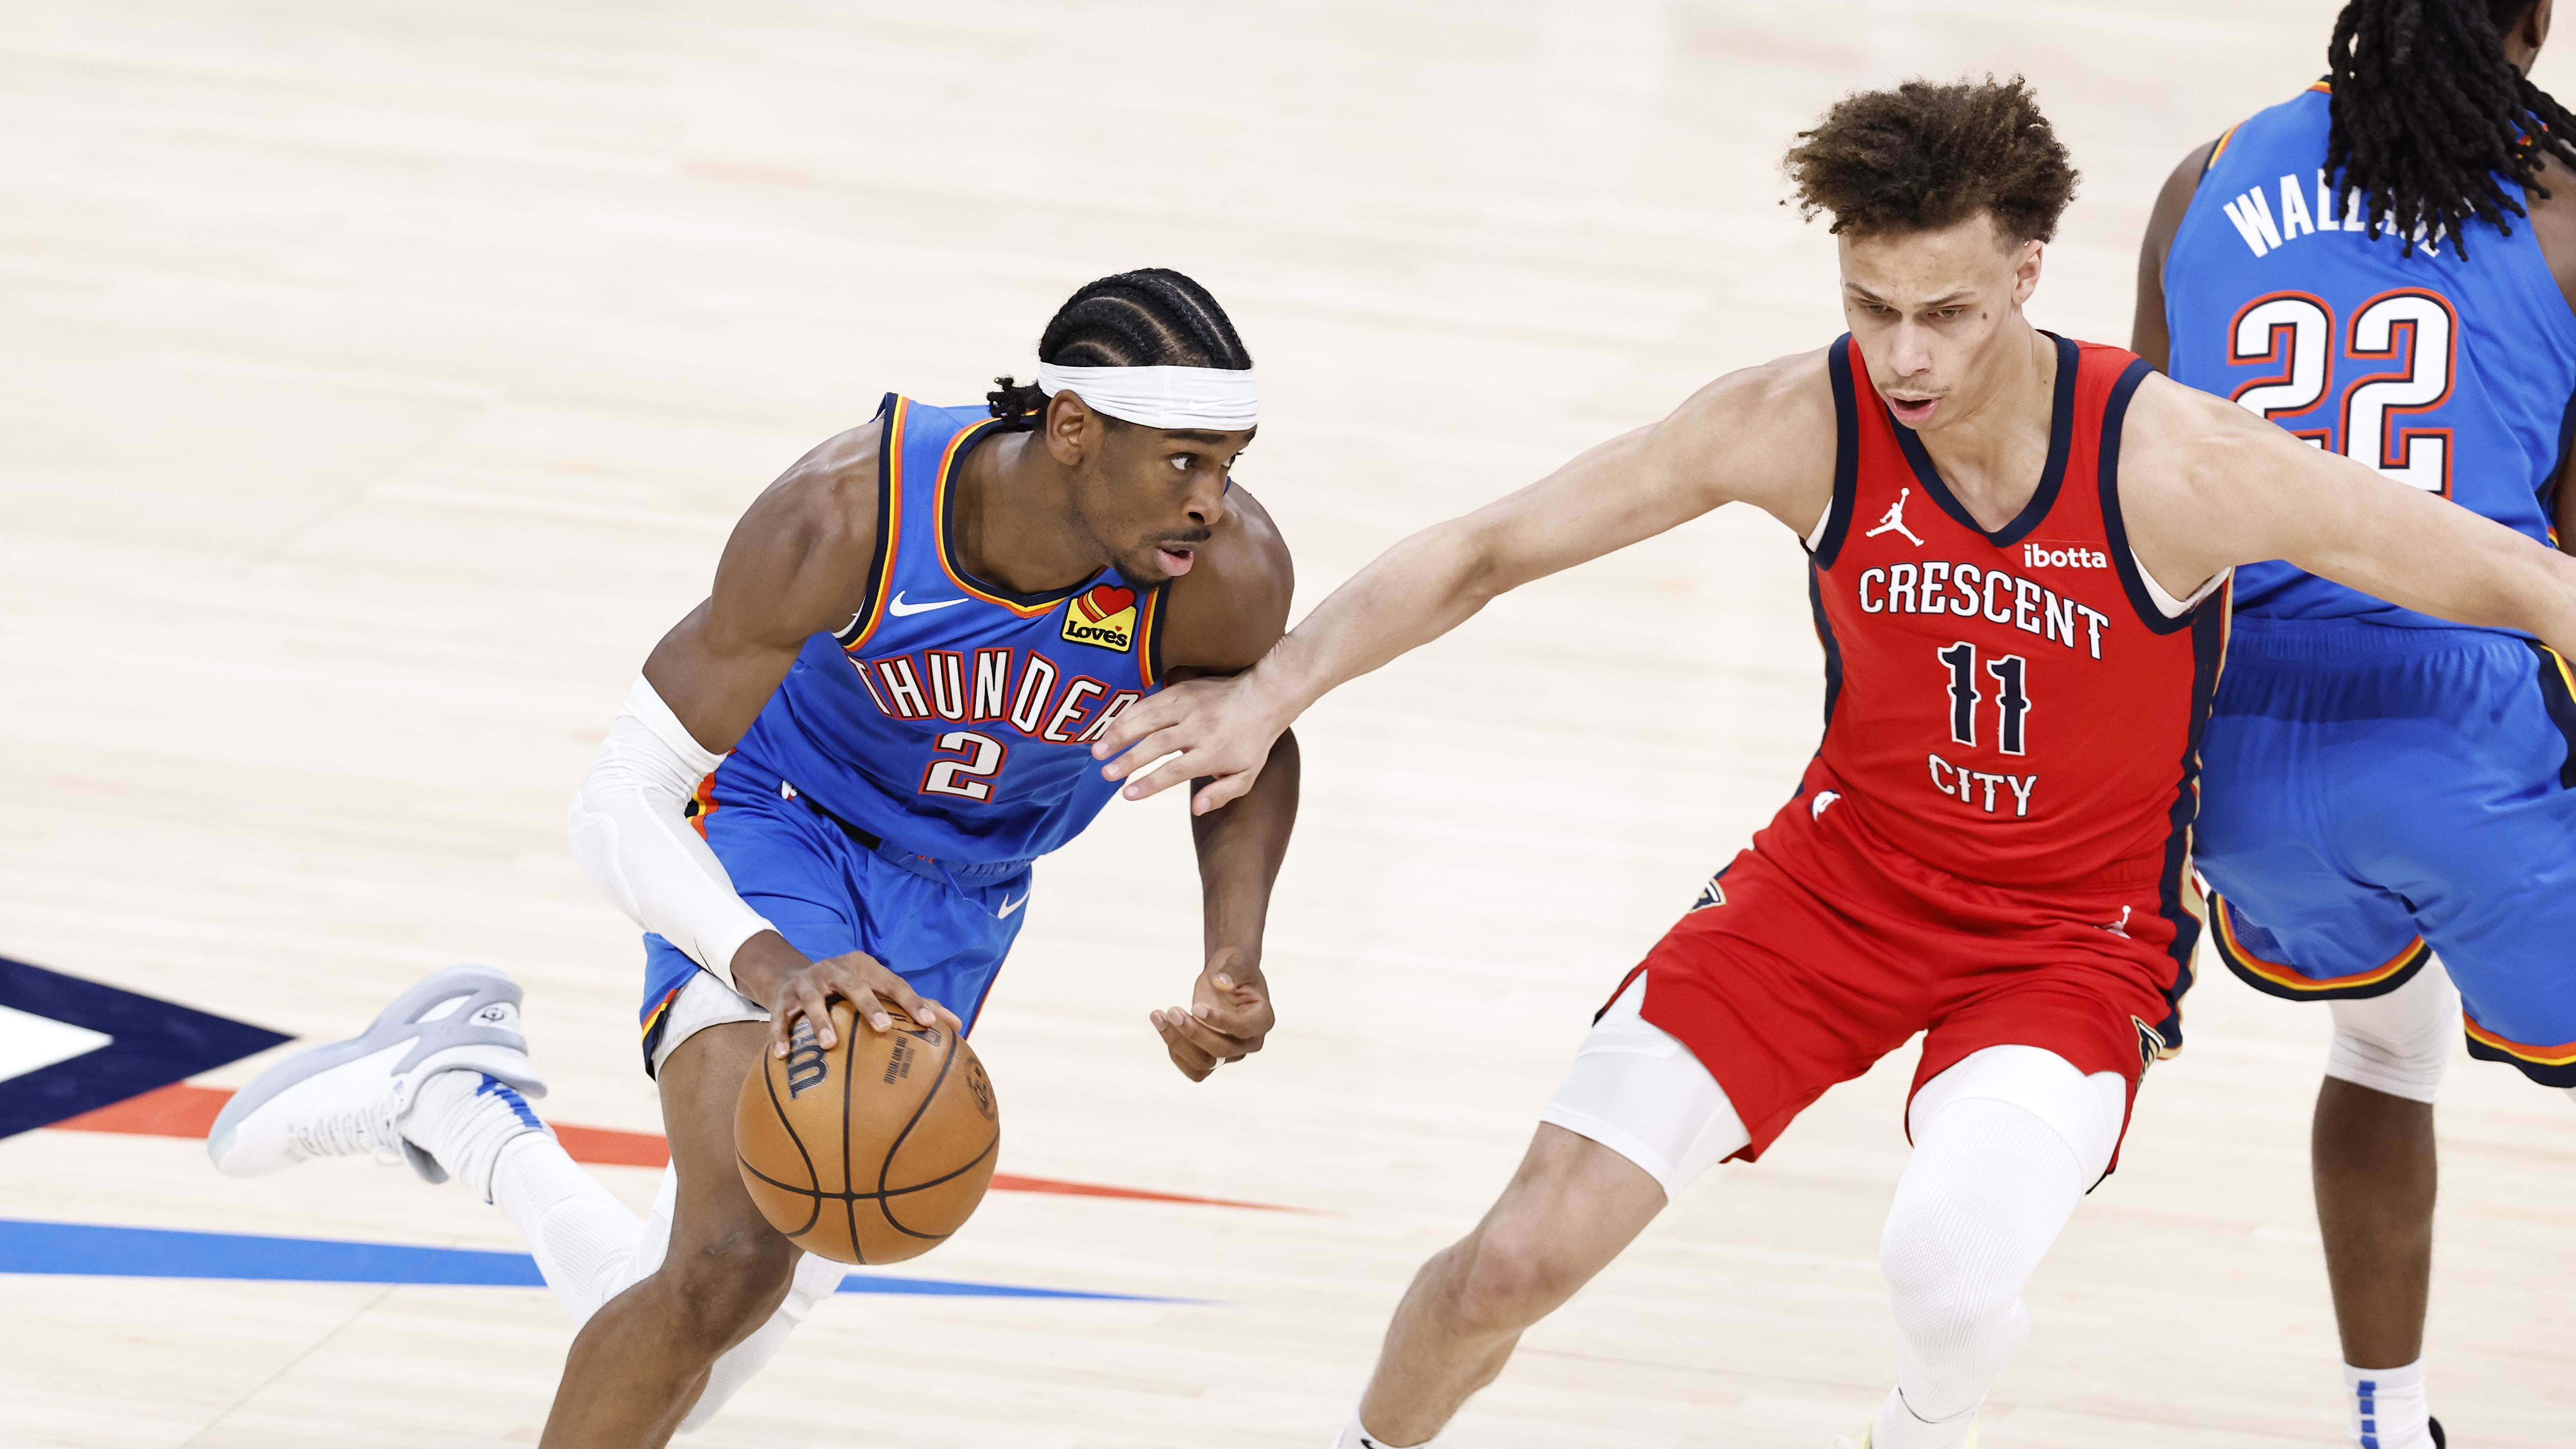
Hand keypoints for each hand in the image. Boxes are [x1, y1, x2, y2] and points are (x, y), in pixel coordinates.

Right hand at [730, 931, 957, 1057]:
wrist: (791, 976)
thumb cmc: (849, 989)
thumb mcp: (877, 989)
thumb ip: (915, 1005)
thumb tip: (958, 1025)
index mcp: (864, 968)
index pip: (893, 984)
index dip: (913, 1002)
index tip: (931, 1024)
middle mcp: (835, 970)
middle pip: (854, 984)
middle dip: (868, 1004)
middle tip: (881, 1028)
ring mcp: (807, 983)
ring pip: (813, 1000)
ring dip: (821, 1021)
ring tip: (830, 1045)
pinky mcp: (783, 999)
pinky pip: (779, 1018)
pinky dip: (781, 1035)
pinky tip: (783, 1056)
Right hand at [1092, 671, 1289, 813]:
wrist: (1264, 695)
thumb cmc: (1253, 741)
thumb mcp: (1247, 774)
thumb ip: (1221, 794)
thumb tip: (1196, 809)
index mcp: (1212, 752)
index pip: (1175, 770)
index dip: (1150, 783)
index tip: (1127, 794)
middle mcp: (1198, 728)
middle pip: (1157, 745)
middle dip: (1128, 760)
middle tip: (1105, 773)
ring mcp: (1188, 706)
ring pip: (1148, 720)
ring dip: (1120, 734)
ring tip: (1097, 750)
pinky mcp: (1181, 690)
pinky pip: (1149, 702)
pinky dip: (1127, 715)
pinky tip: (1110, 727)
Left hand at [1149, 948, 1273, 1081]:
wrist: (1223, 977)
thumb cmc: (1233, 966)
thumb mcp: (1235, 960)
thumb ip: (1232, 969)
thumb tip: (1221, 982)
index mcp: (1263, 1018)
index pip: (1244, 1028)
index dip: (1219, 1021)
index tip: (1196, 1006)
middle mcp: (1250, 1042)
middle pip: (1221, 1051)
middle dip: (1193, 1033)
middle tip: (1172, 1010)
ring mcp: (1231, 1053)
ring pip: (1205, 1064)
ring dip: (1178, 1043)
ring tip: (1159, 1016)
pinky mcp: (1213, 1058)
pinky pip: (1194, 1069)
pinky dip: (1176, 1053)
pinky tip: (1164, 1027)